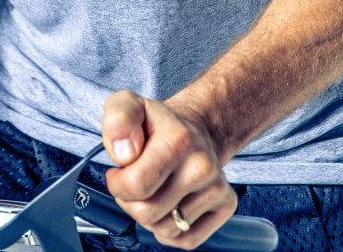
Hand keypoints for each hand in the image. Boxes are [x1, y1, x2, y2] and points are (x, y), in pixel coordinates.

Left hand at [102, 90, 236, 249]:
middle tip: (136, 181)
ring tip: (154, 190)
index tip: (120, 170)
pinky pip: (185, 240)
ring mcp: (216, 188)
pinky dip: (169, 229)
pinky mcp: (225, 206)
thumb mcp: (126, 105)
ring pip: (165, 230)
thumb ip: (117, 121)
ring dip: (150, 216)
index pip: (135, 186)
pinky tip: (169, 204)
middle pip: (147, 213)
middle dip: (131, 201)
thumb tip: (123, 154)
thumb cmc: (156, 124)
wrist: (193, 130)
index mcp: (178, 140)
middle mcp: (202, 166)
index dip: (117, 182)